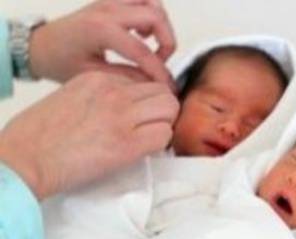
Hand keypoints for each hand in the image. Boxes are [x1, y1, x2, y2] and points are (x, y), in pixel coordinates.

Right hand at [0, 71, 179, 199]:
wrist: (25, 158)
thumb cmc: (40, 136)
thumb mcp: (71, 97)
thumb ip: (101, 97)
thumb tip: (126, 109)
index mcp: (97, 78)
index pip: (143, 81)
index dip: (146, 101)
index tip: (140, 116)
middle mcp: (113, 92)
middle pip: (162, 91)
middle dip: (162, 110)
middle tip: (151, 127)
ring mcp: (121, 116)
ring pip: (169, 109)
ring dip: (164, 125)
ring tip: (148, 139)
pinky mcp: (127, 143)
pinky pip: (164, 135)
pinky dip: (160, 145)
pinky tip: (144, 152)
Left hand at [28, 0, 176, 88]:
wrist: (41, 46)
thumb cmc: (60, 60)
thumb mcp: (93, 76)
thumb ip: (126, 78)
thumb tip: (152, 83)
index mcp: (99, 30)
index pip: (143, 50)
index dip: (160, 71)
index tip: (167, 85)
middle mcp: (107, 11)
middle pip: (155, 17)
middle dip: (167, 43)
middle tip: (161, 63)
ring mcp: (110, 2)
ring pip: (152, 3)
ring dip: (160, 26)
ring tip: (153, 46)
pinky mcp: (112, 1)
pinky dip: (151, 13)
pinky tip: (143, 33)